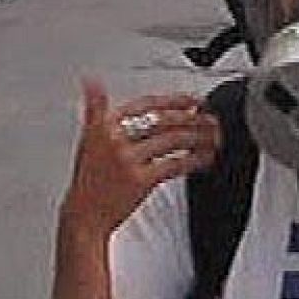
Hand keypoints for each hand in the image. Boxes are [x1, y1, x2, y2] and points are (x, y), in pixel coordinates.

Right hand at [60, 78, 220, 241]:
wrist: (84, 215)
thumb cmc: (89, 180)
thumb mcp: (87, 138)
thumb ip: (95, 109)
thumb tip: (92, 83)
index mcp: (105, 125)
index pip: (146, 104)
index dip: (174, 100)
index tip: (193, 100)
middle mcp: (117, 139)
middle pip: (164, 120)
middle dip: (193, 118)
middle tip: (210, 119)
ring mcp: (129, 160)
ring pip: (173, 140)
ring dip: (199, 137)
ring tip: (213, 137)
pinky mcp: (141, 180)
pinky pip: (175, 165)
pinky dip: (195, 160)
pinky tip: (205, 158)